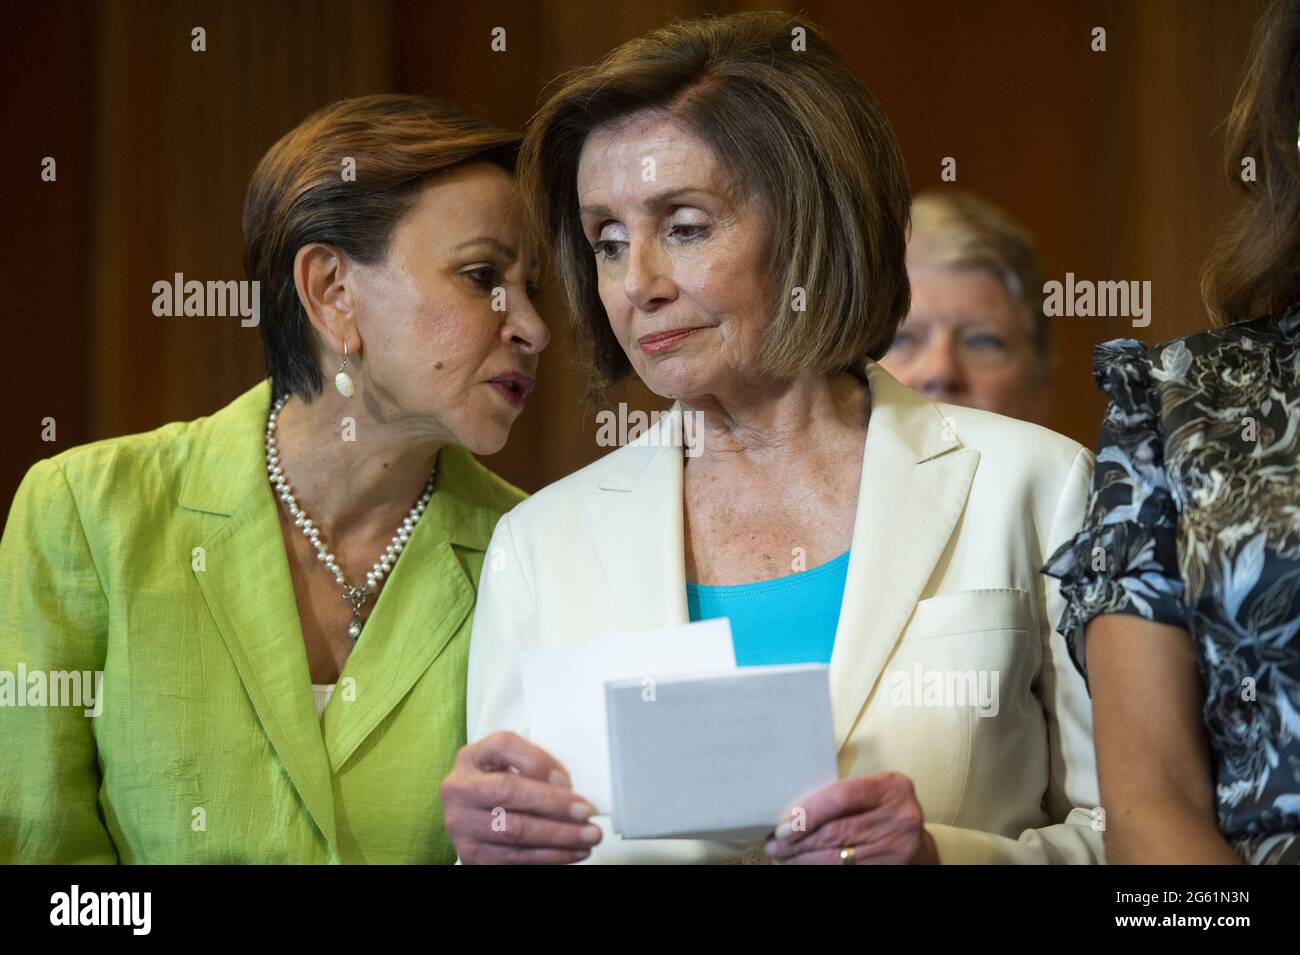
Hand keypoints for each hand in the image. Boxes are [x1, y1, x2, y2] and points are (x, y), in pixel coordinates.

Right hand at [441, 731, 602, 863]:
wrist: (476, 818)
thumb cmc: (501, 784)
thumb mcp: (512, 764)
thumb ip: (536, 766)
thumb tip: (565, 787)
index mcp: (471, 757)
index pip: (504, 746)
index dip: (539, 762)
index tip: (569, 780)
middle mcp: (459, 789)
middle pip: (509, 792)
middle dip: (554, 804)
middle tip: (586, 812)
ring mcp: (461, 824)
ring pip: (514, 831)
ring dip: (559, 836)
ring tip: (587, 836)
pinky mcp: (471, 855)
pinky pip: (515, 858)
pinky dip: (549, 856)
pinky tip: (571, 852)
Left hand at [763, 772, 939, 864]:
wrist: (916, 842)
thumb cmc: (883, 811)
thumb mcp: (871, 793)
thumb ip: (842, 797)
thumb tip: (792, 813)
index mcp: (892, 788)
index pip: (841, 798)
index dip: (809, 813)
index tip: (783, 826)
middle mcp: (901, 817)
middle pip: (837, 831)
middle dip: (800, 840)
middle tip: (775, 844)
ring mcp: (900, 848)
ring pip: (839, 858)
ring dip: (805, 859)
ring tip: (784, 856)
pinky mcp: (893, 869)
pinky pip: (848, 871)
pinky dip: (822, 869)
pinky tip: (805, 865)